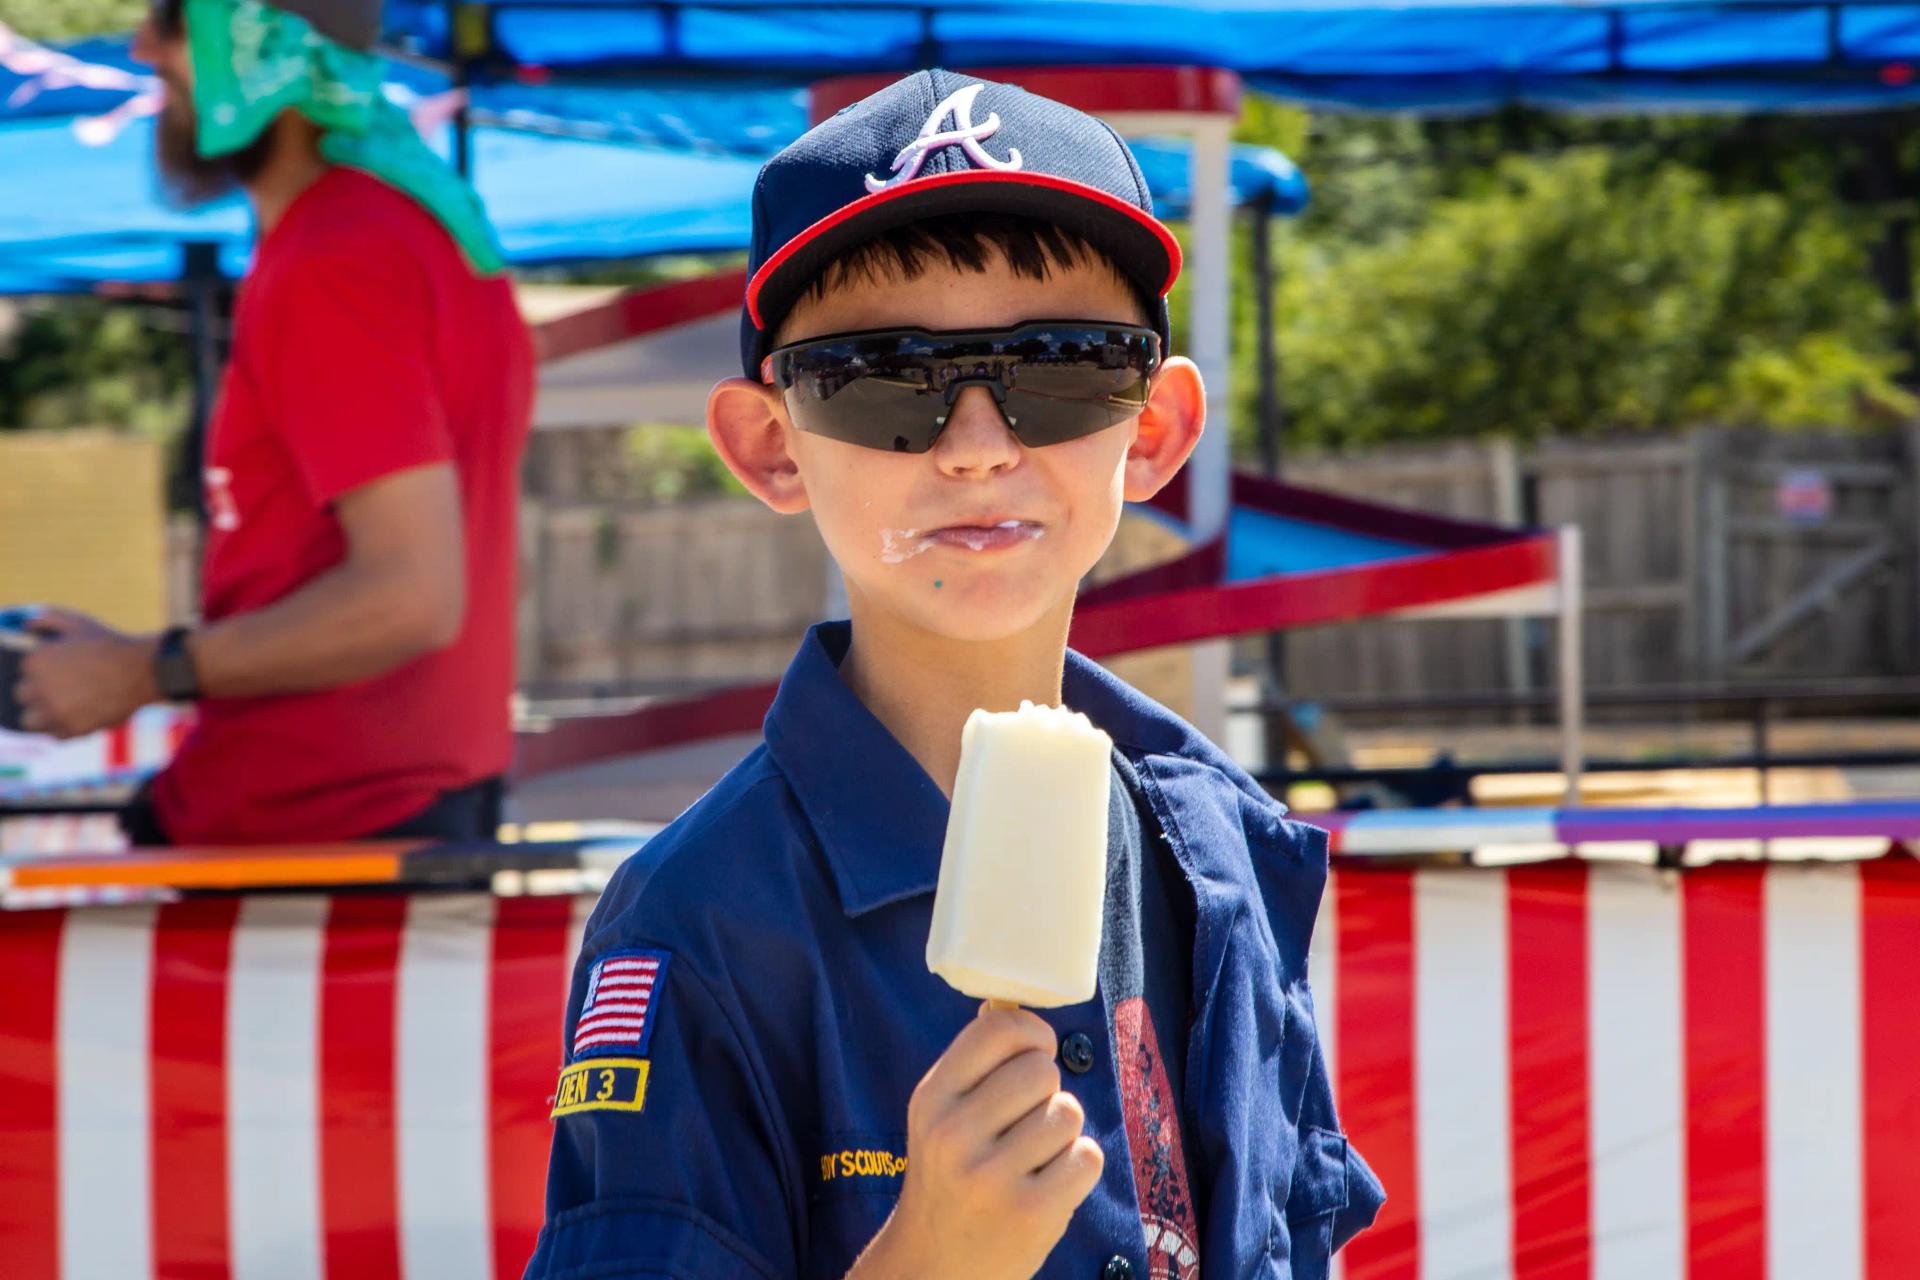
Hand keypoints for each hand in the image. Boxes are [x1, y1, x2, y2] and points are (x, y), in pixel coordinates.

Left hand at [15, 608, 157, 737]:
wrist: (144, 670)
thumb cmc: (112, 644)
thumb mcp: (79, 623)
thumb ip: (48, 619)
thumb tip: (27, 626)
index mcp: (36, 661)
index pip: (24, 672)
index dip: (41, 671)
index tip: (57, 671)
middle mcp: (39, 688)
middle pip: (23, 696)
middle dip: (39, 693)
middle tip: (62, 689)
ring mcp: (55, 711)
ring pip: (32, 720)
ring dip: (45, 714)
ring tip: (65, 707)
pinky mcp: (72, 730)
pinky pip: (55, 735)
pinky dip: (64, 728)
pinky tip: (79, 717)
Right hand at [848, 1005, 1104, 1279]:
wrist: (934, 1266)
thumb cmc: (948, 1176)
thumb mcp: (937, 1115)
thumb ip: (974, 1065)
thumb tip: (1010, 1006)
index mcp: (931, 1098)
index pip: (999, 1029)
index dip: (1032, 1034)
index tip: (1036, 1052)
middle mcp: (954, 1133)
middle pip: (1042, 1070)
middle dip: (1047, 1091)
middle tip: (1025, 1121)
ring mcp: (992, 1176)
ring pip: (1069, 1113)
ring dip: (1063, 1133)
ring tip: (1033, 1156)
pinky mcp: (1031, 1212)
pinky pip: (1088, 1157)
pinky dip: (1079, 1168)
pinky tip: (1049, 1183)